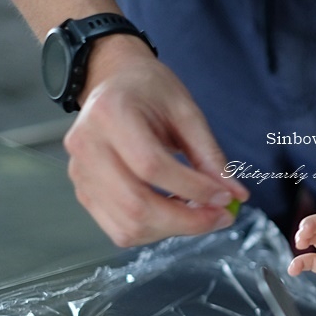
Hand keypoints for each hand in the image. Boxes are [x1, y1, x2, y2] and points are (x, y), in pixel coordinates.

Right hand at [64, 35, 248, 246]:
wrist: (113, 84)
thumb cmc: (149, 92)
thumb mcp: (186, 112)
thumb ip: (210, 155)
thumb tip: (235, 194)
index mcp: (110, 115)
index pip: (151, 166)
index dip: (193, 188)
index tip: (225, 197)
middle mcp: (86, 147)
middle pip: (136, 205)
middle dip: (187, 221)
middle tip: (222, 216)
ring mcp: (80, 174)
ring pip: (128, 226)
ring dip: (173, 230)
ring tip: (201, 214)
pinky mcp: (84, 193)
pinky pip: (120, 230)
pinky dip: (155, 231)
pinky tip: (176, 214)